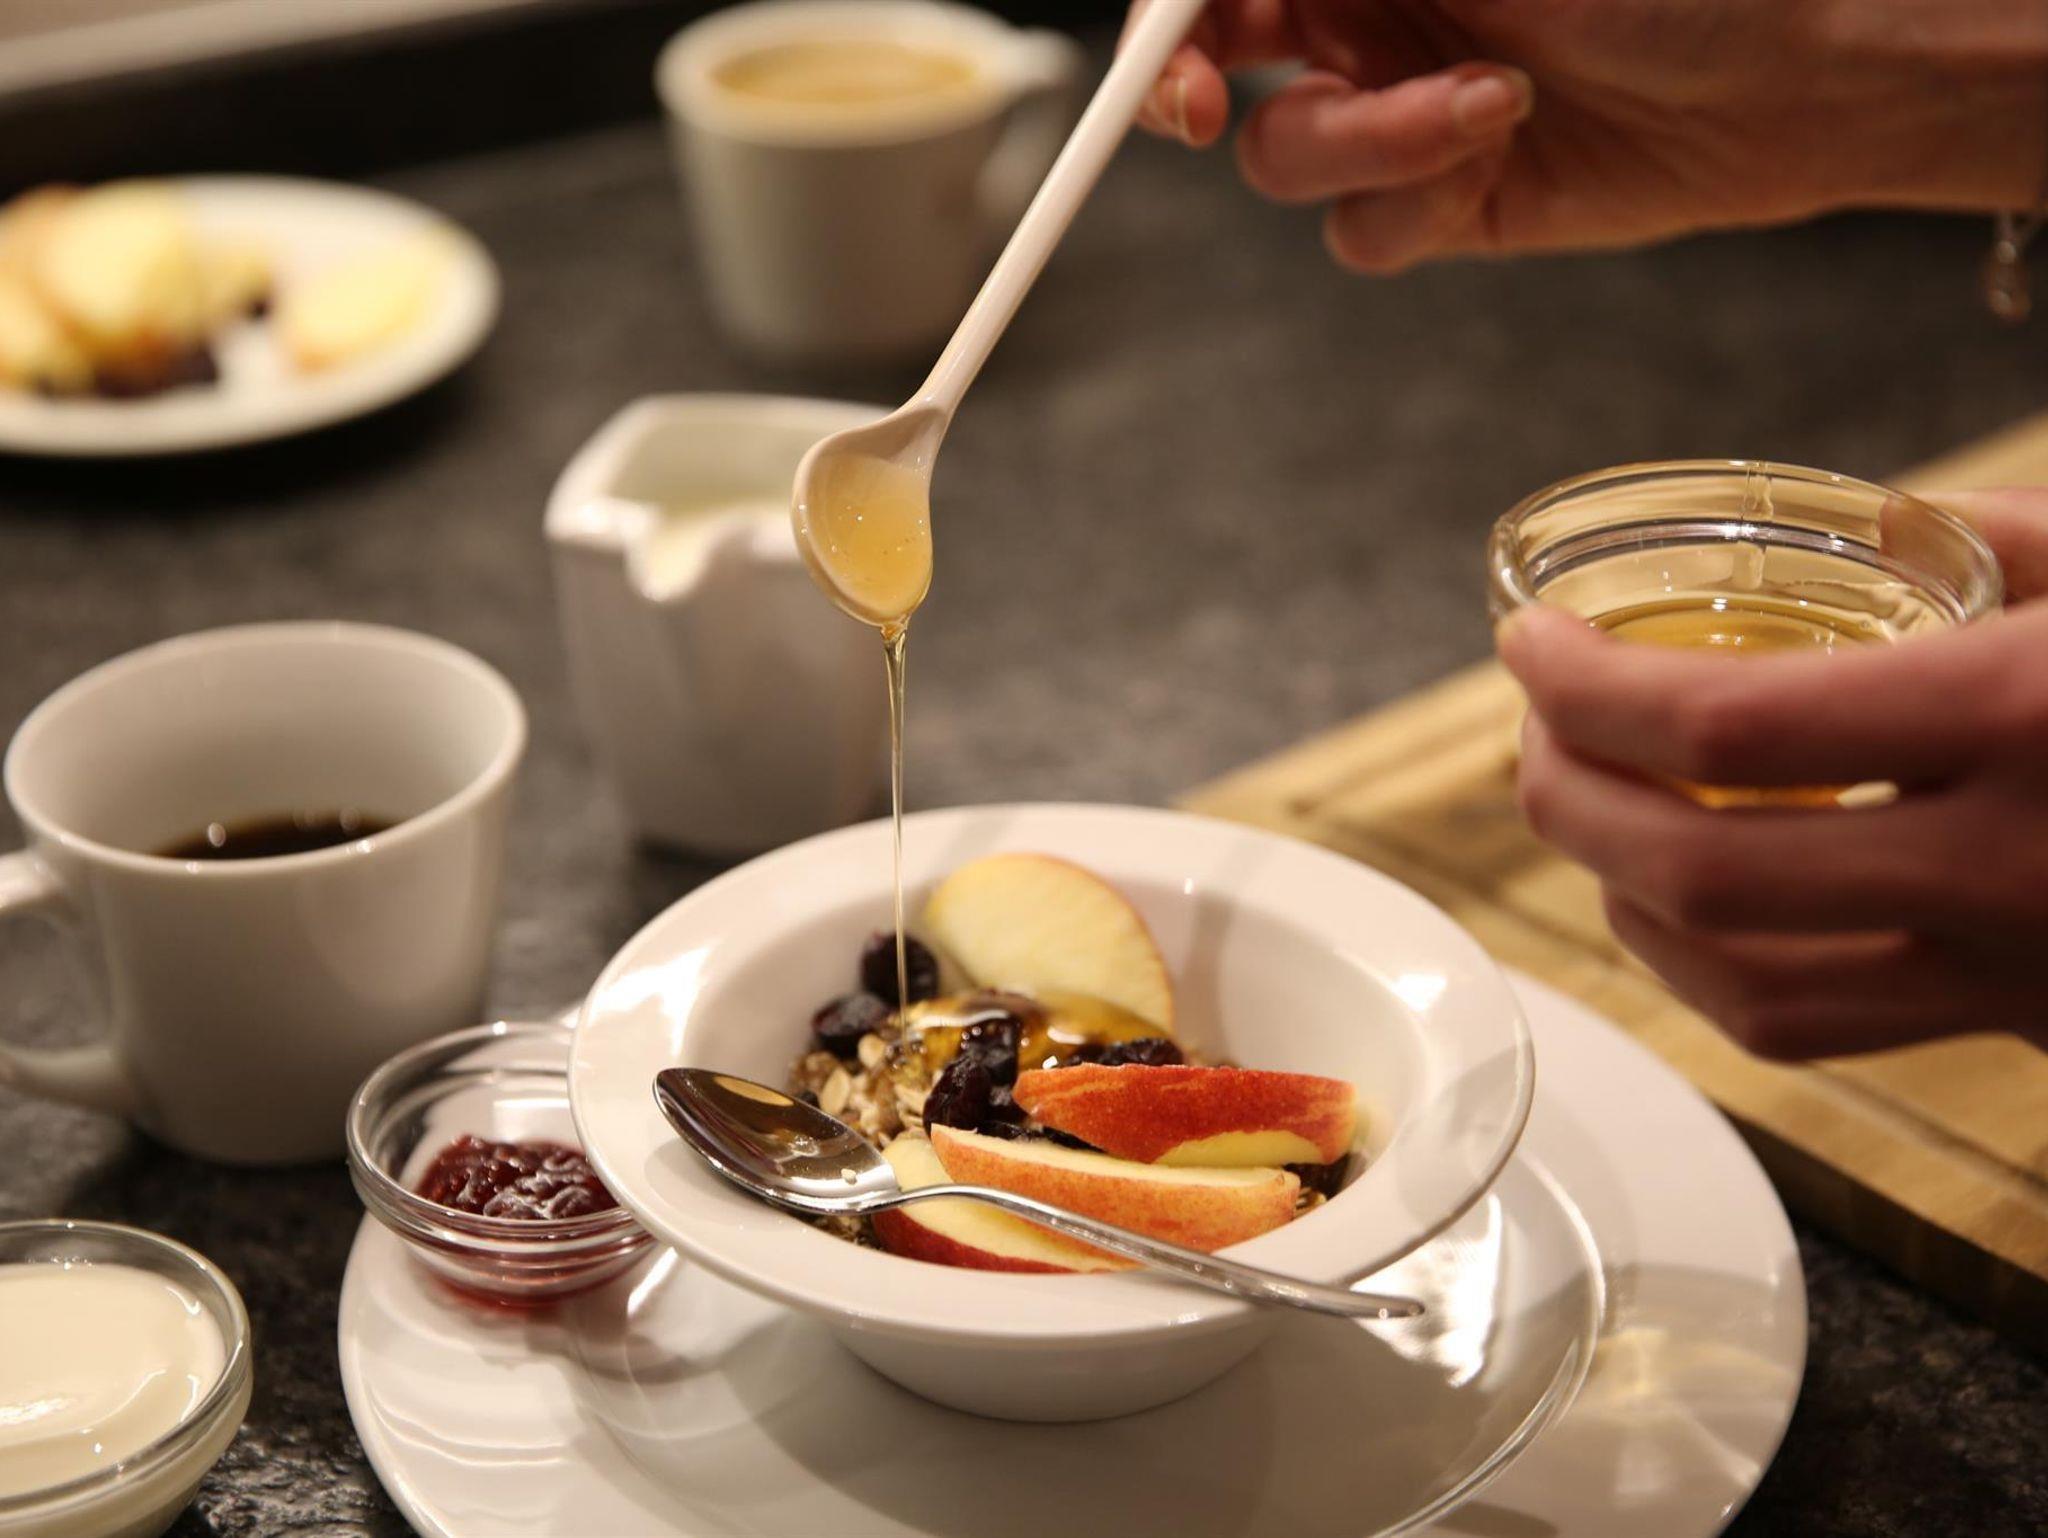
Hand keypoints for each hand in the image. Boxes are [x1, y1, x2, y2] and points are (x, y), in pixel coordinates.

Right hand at [1127, 1, 2046, 272]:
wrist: (1804, 66)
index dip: (1167, 24)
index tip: (1173, 64)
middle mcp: (1368, 14)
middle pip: (1213, 66)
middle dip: (1196, 92)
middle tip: (1211, 112)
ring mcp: (1401, 112)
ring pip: (1287, 159)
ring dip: (1365, 141)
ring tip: (1482, 107)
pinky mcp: (1447, 204)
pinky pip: (1363, 231)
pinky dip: (1412, 201)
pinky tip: (1498, 149)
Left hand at [1498, 488, 2047, 1059]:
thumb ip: (1995, 543)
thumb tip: (1874, 532)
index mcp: (2024, 717)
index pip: (1730, 724)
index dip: (1588, 690)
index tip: (1531, 648)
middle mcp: (2009, 869)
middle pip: (1698, 876)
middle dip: (1570, 802)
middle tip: (1539, 735)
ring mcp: (2021, 977)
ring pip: (1747, 989)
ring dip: (1627, 903)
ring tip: (1595, 817)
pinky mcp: (2032, 1027)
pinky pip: (1829, 1031)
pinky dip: (1722, 970)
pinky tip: (1695, 906)